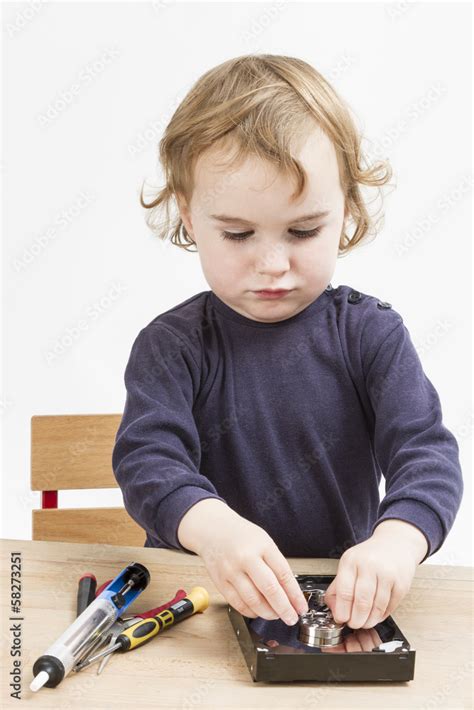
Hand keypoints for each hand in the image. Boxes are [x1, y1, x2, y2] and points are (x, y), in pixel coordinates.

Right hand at [177, 499, 308, 624]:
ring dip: (268, 613)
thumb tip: (290, 593)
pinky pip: (238, 603)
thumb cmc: (242, 536)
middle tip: (291, 618)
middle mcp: (246, 558)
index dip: (295, 595)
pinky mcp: (220, 582)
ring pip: (253, 600)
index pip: (283, 574)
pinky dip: (251, 612)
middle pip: (269, 589)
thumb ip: (276, 565)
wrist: (213, 529)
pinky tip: (258, 612)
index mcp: (262, 545)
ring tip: (276, 615)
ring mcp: (231, 570)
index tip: (301, 607)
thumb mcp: (264, 542)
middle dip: (284, 608)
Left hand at [323, 520, 427, 628]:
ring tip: (365, 622)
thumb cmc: (370, 556)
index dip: (342, 611)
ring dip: (369, 620)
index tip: (341, 619)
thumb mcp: (349, 564)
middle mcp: (369, 566)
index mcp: (351, 561)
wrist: (395, 544)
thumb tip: (333, 608)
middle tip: (353, 624)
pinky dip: (382, 615)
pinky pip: (390, 607)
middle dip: (356, 620)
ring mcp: (387, 574)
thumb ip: (338, 585)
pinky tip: (377, 615)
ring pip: (377, 607)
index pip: (344, 591)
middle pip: (361, 602)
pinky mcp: (401, 583)